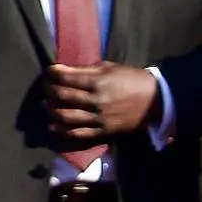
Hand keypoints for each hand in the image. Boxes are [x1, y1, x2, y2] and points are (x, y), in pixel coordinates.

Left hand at [46, 62, 162, 144]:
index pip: (66, 77)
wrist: (155, 102)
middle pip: (61, 96)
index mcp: (98, 81)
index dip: (53, 73)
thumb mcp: (111, 68)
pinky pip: (77, 134)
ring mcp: (98, 118)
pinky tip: (53, 126)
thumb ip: (87, 70)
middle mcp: (95, 100)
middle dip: (49, 90)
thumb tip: (64, 70)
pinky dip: (61, 131)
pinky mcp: (102, 132)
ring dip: (51, 110)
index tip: (49, 71)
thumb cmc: (132, 80)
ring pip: (65, 116)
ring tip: (46, 105)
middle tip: (46, 87)